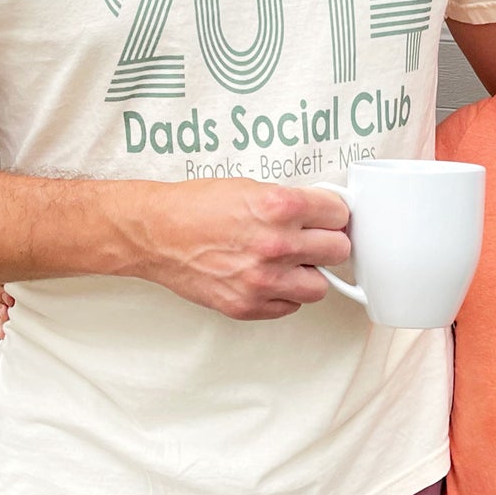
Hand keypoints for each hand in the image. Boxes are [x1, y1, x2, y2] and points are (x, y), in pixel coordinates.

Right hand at [132, 179, 351, 321]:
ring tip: (290, 262)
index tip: (329, 218)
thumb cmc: (197, 206)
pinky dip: (284, 293)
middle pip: (338, 250)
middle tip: (314, 239)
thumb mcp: (252, 188)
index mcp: (280, 206)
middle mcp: (276, 244)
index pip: (339, 214)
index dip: (334, 214)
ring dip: (309, 273)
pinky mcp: (248, 305)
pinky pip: (290, 306)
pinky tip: (268, 277)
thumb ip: (291, 203)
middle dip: (328, 243)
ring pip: (320, 286)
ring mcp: (263, 279)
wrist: (156, 233)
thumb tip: (322, 215)